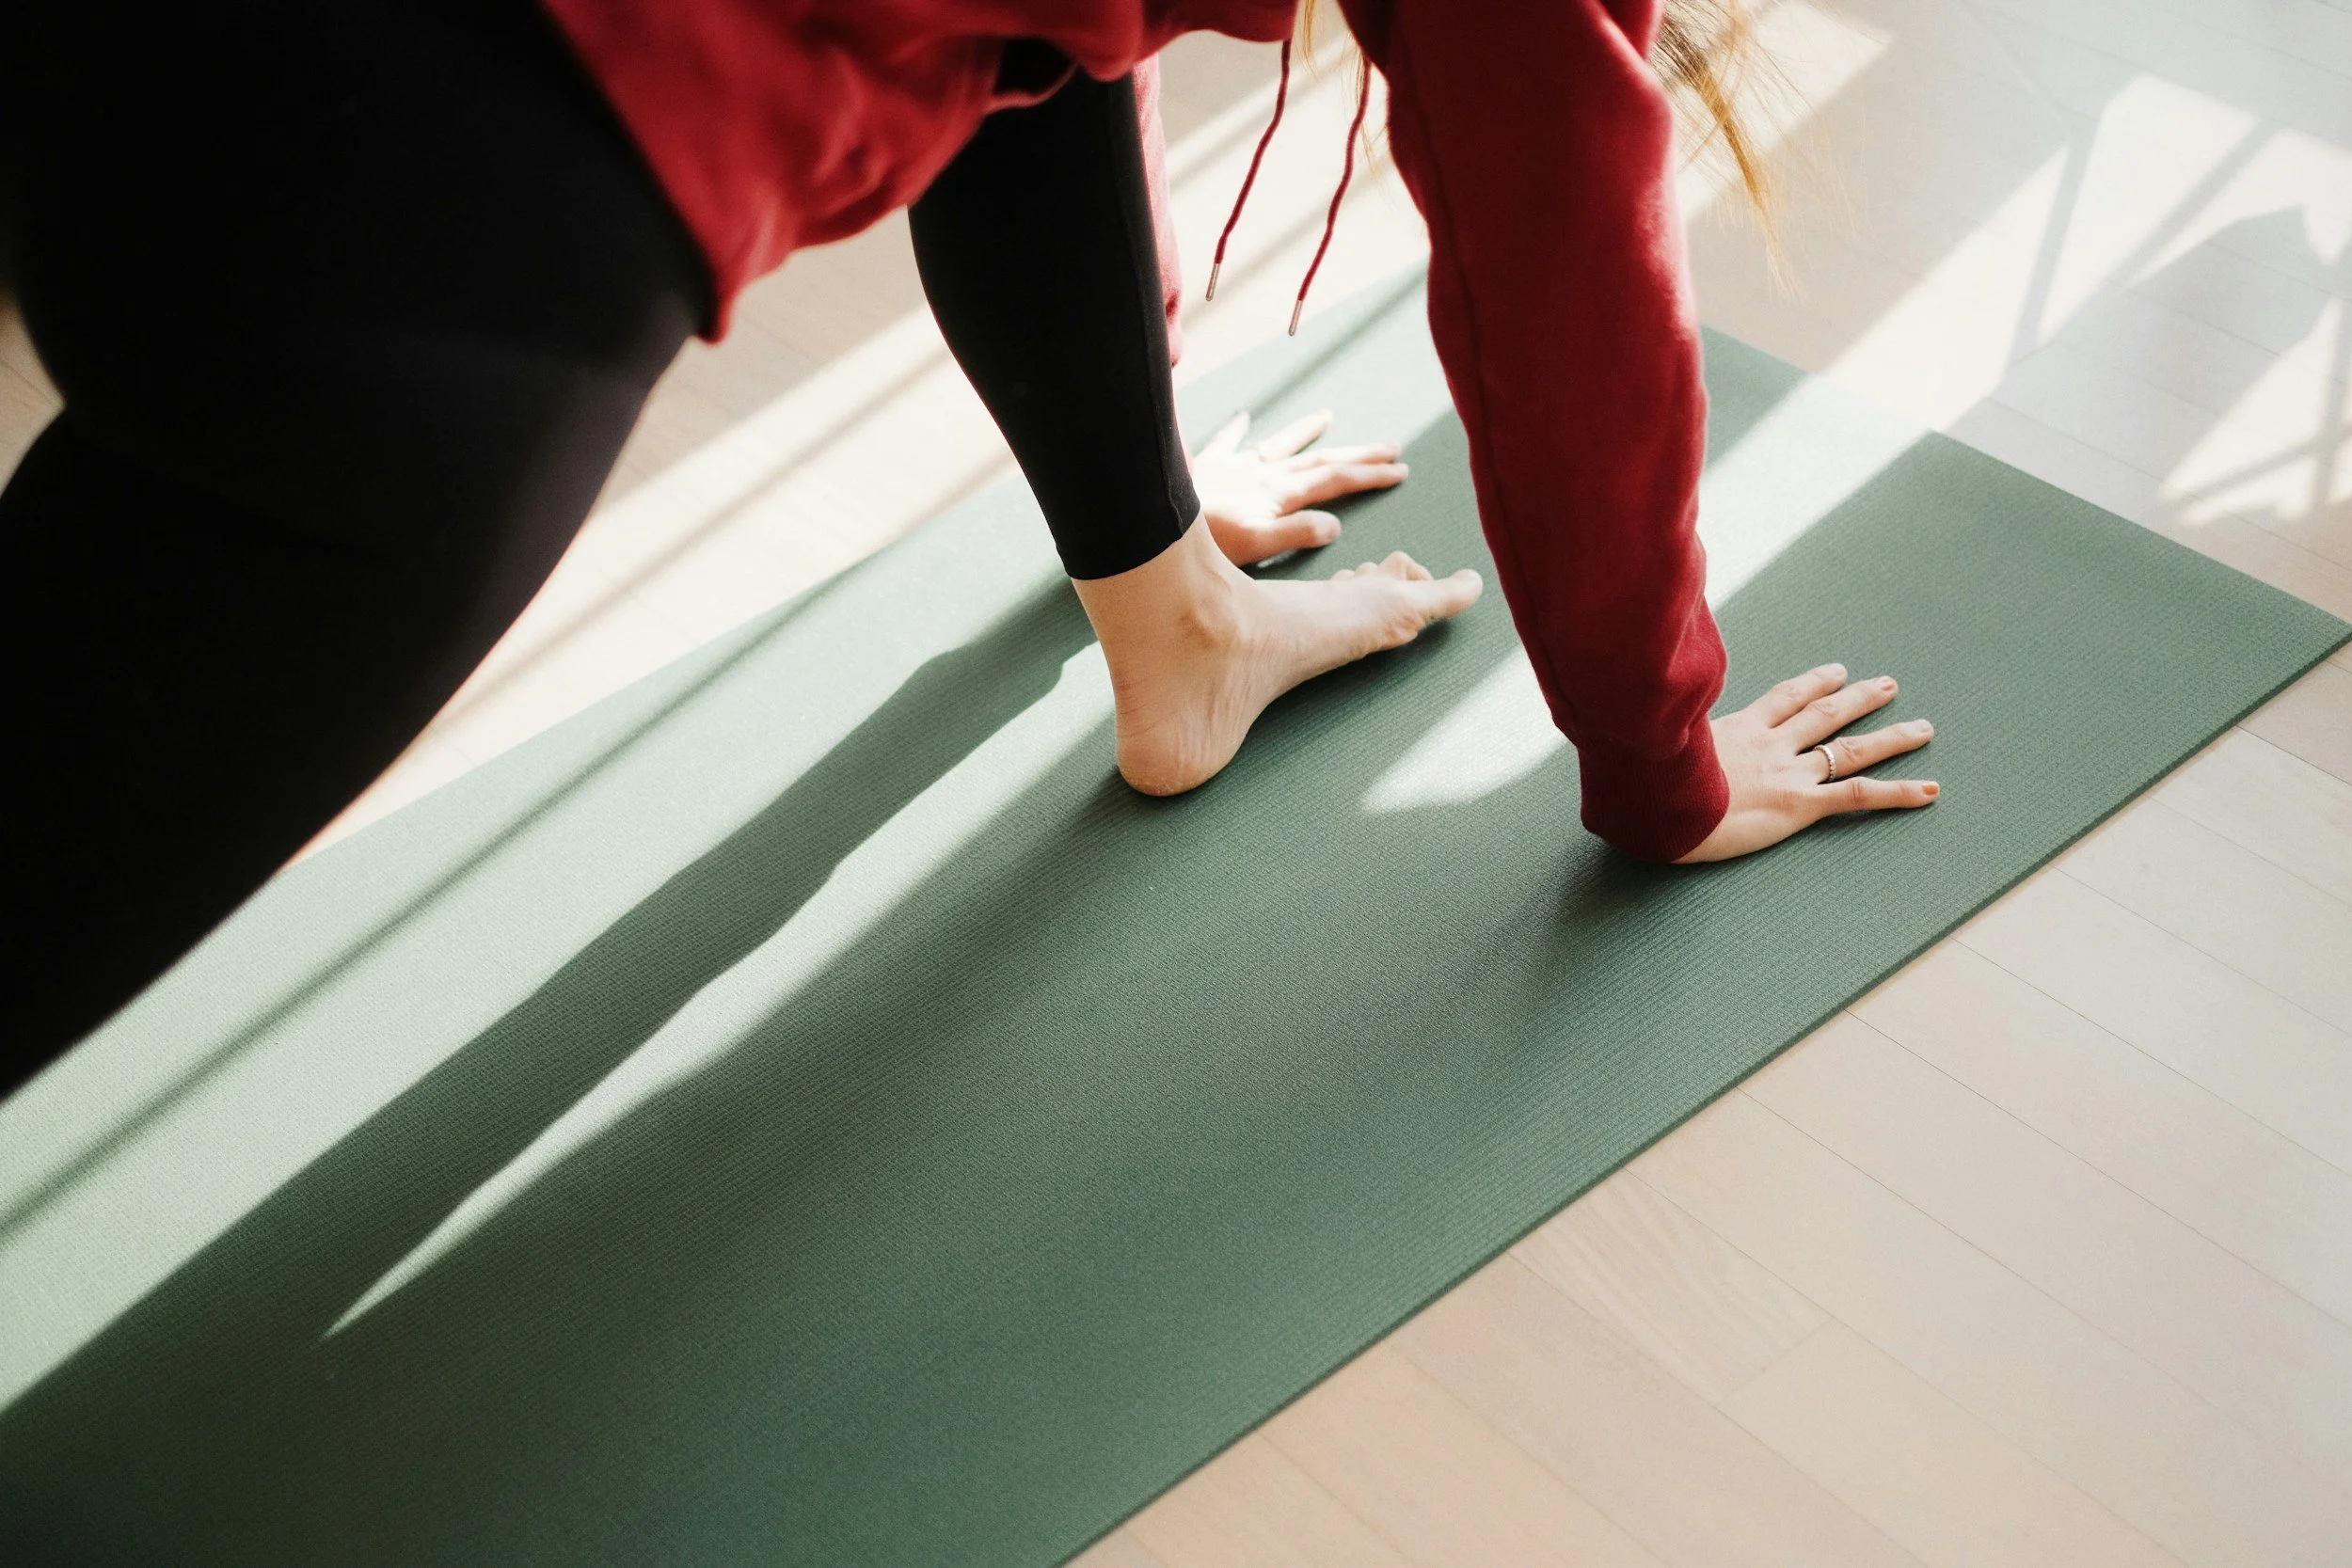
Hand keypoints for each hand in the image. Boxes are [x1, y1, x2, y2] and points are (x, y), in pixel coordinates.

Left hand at [1192, 409, 1408, 565]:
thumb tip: (1334, 526)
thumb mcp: (1256, 545)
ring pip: (1280, 443)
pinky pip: (1226, 441)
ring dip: (1306, 431)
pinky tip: (1243, 415)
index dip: (1369, 475)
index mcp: (1278, 494)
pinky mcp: (1207, 466)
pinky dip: (1237, 429)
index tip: (1399, 469)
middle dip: (1357, 454)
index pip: (1334, 481)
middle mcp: (1262, 474)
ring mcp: (1235, 466)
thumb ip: (1295, 534)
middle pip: (1318, 460)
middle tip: (1390, 447)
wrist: (1152, 516)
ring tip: (1327, 416)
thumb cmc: (1202, 542)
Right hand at [1674, 663, 1939, 862]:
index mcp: (1739, 729)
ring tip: (1921, 728)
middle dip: (1858, 698)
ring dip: (1890, 737)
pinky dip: (1897, 793)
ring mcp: (1788, 772)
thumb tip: (1650, 727)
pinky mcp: (1799, 803)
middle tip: (1885, 686)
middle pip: (1824, 714)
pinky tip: (1928, 791)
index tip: (1834, 672)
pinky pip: (1857, 796)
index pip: (1784, 699)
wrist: (1661, 805)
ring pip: (1850, 748)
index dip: (1812, 684)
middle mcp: (1771, 745)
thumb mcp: (1660, 745)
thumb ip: (1673, 736)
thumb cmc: (1652, 781)